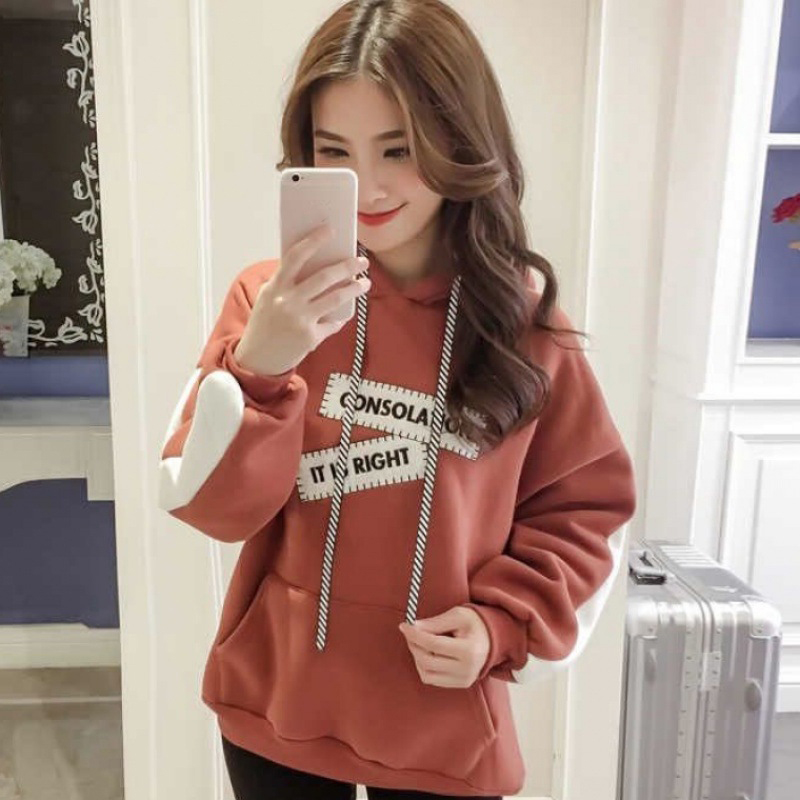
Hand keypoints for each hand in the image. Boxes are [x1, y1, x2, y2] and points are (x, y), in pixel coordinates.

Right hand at [234, 223, 370, 375]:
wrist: (257, 359)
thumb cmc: (265, 324)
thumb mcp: (269, 298)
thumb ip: (287, 283)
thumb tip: (316, 264)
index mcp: (275, 287)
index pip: (295, 257)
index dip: (313, 241)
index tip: (330, 230)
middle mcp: (288, 302)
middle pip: (324, 277)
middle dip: (347, 266)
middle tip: (362, 261)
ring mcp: (300, 320)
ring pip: (336, 299)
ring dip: (354, 288)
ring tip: (364, 283)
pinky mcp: (310, 338)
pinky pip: (333, 323)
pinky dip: (340, 318)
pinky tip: (345, 313)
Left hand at [398, 606, 489, 687]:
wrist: (493, 639)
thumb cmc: (474, 624)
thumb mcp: (457, 615)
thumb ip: (435, 622)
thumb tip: (413, 627)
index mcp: (469, 651)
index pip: (433, 645)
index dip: (415, 635)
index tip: (403, 625)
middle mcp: (467, 670)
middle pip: (427, 661)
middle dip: (413, 645)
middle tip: (409, 631)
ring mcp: (464, 680)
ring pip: (426, 673)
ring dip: (417, 657)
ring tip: (418, 641)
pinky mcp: (460, 684)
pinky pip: (432, 679)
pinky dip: (423, 667)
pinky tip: (426, 653)